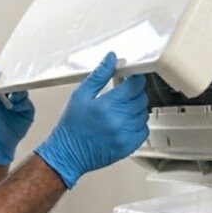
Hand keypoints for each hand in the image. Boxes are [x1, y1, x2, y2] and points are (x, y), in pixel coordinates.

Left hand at [0, 66, 35, 165]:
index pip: (3, 78)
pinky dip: (22, 103)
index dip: (5, 73)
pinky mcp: (27, 112)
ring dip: (18, 93)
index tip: (7, 67)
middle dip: (14, 81)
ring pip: (23, 91)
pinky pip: (27, 103)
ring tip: (11, 99)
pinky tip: (15, 108)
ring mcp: (18, 105)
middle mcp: (8, 97)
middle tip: (12, 81)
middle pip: (15, 83)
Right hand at [33, 52, 148, 188]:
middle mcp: (118, 120)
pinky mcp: (127, 147)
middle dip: (136, 93)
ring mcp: (124, 135)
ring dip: (137, 109)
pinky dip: (139, 125)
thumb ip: (99, 75)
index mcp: (107, 105)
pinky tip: (127, 123)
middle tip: (125, 94)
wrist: (67, 153)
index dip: (136, 80)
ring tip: (123, 109)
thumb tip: (112, 58)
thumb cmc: (71, 125)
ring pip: (144, 114)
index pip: (135, 86)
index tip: (132, 79)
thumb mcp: (80, 95)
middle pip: (141, 99)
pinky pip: (144, 131)